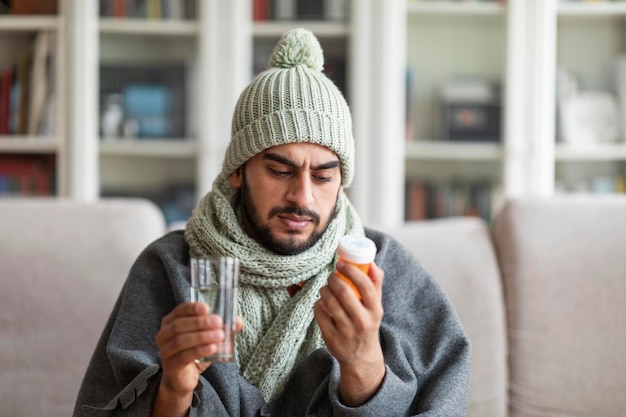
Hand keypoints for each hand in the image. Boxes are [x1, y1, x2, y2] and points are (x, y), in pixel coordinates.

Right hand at [154, 303, 243, 400]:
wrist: (183, 379)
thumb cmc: (194, 353)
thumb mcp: (207, 338)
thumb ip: (221, 328)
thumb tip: (238, 321)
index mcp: (170, 322)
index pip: (180, 310)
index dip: (192, 308)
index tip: (207, 308)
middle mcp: (164, 335)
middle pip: (179, 325)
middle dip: (200, 322)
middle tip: (219, 322)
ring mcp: (165, 351)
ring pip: (181, 340)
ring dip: (202, 337)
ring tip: (219, 336)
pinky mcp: (171, 366)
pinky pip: (184, 356)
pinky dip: (199, 350)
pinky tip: (212, 348)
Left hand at [313, 261, 385, 405]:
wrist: (361, 357)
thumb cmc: (367, 323)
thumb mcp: (376, 306)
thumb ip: (375, 284)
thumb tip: (371, 262)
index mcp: (375, 310)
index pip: (365, 285)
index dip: (351, 271)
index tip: (341, 264)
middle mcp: (362, 321)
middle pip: (343, 291)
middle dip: (333, 279)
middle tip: (331, 277)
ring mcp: (346, 331)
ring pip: (329, 301)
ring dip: (324, 290)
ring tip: (326, 289)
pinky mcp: (331, 337)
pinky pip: (319, 312)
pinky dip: (318, 304)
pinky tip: (322, 303)